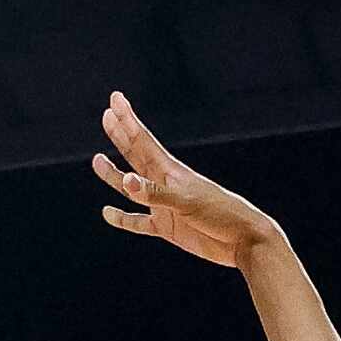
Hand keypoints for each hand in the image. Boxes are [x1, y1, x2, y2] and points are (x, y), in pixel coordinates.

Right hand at [92, 92, 276, 268]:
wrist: (244, 241)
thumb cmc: (221, 215)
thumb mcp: (187, 203)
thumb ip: (156, 193)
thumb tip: (127, 182)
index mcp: (172, 171)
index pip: (143, 141)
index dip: (128, 120)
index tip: (115, 100)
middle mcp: (165, 184)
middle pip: (137, 155)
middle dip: (121, 135)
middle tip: (107, 115)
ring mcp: (165, 206)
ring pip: (132, 188)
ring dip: (114, 175)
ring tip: (96, 160)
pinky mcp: (167, 227)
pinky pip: (138, 222)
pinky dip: (123, 218)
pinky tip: (108, 212)